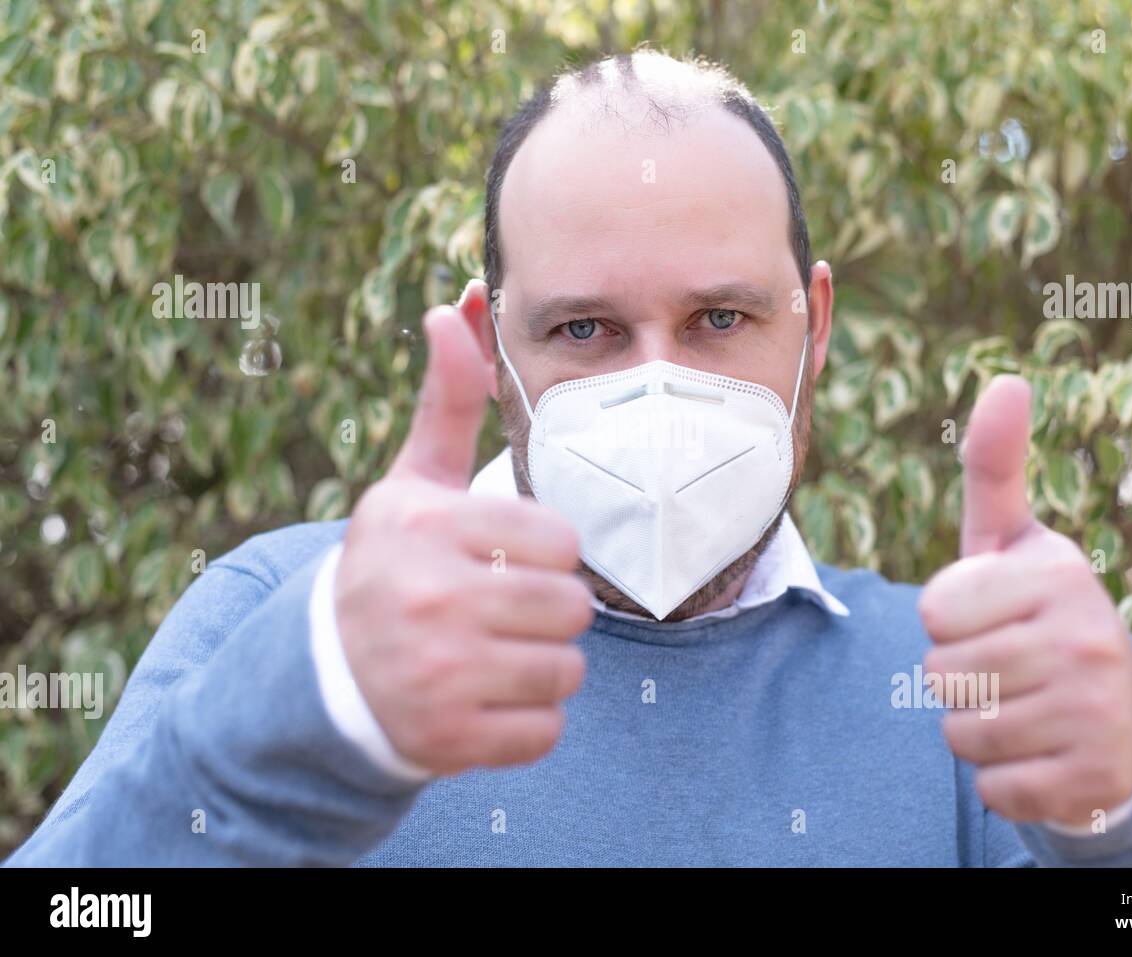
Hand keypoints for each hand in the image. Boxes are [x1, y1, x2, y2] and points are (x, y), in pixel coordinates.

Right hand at [334, 286, 593, 775]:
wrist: (327, 676)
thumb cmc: (392, 565)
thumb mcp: (412, 484)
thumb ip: (447, 400)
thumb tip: (456, 304)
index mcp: (427, 529)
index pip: (559, 540)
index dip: (546, 551)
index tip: (511, 557)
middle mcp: (429, 600)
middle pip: (571, 609)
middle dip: (550, 610)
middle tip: (505, 611)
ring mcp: (437, 676)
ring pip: (566, 671)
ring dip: (544, 666)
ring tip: (496, 654)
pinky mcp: (447, 740)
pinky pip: (545, 732)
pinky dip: (528, 723)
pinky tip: (485, 700)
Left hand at [918, 375, 1131, 826]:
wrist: (1118, 718)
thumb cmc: (1038, 616)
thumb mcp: (1013, 542)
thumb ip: (994, 468)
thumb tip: (1007, 380)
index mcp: (1059, 572)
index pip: (933, 607)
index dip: (947, 619)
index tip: (991, 616)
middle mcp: (1087, 635)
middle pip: (940, 673)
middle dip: (958, 677)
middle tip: (1008, 668)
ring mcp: (1096, 710)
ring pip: (960, 732)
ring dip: (975, 729)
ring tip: (1023, 708)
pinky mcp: (1091, 779)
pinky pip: (990, 787)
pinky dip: (1001, 779)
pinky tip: (1040, 755)